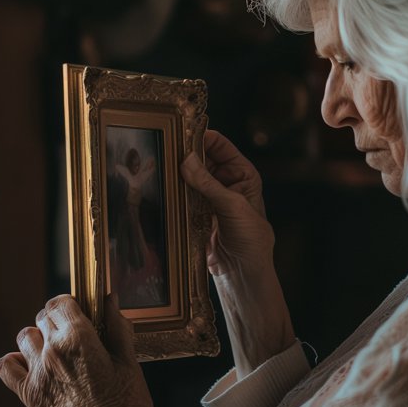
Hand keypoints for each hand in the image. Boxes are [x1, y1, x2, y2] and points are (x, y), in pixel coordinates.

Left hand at [0, 294, 161, 406]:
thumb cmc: (127, 402)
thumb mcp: (129, 360)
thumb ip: (117, 327)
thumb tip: (110, 301)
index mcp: (79, 338)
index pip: (60, 303)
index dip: (70, 304)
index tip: (80, 312)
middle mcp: (53, 351)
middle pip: (43, 317)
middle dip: (58, 320)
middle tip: (74, 336)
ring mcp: (37, 374)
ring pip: (25, 337)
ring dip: (39, 338)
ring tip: (56, 351)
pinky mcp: (28, 395)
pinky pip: (6, 366)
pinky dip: (15, 361)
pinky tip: (32, 365)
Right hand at [181, 129, 294, 374]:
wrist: (243, 273)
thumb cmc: (250, 239)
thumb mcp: (231, 206)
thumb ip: (208, 183)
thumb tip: (186, 160)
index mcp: (243, 174)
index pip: (220, 146)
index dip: (202, 137)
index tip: (180, 132)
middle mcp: (228, 182)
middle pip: (202, 159)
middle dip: (185, 154)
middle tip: (163, 147)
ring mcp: (211, 198)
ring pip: (190, 178)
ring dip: (177, 173)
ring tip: (157, 163)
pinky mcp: (197, 214)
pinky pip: (183, 197)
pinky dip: (173, 191)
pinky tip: (159, 186)